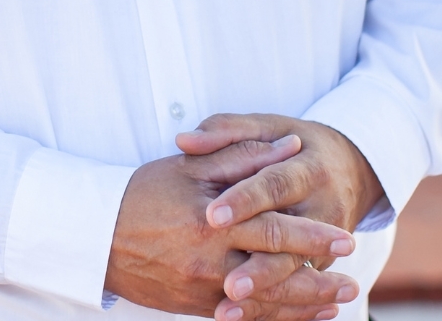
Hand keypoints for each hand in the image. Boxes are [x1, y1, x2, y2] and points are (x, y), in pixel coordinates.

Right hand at [105, 136, 358, 317]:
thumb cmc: (144, 192)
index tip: (344, 238)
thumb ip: (243, 156)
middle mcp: (210, 257)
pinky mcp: (194, 307)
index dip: (310, 235)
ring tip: (336, 304)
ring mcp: (202, 288)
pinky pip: (243, 320)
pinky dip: (275, 319)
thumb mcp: (190, 166)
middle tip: (352, 281)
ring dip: (303, 305)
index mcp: (212, 218)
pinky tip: (298, 318)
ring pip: (263, 303)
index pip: (272, 227)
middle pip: (274, 270)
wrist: (96, 233)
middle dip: (317, 278)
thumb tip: (289, 146)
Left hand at [177, 114, 385, 319]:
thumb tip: (183, 141)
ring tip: (227, 307)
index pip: (273, 185)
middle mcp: (323, 208)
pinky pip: (296, 288)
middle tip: (227, 284)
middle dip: (258, 265)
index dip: (244, 200)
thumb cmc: (292, 139)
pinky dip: (272, 306)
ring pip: (292, 271)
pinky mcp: (320, 263)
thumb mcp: (265, 125)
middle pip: (289, 239)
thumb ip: (226, 131)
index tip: (212, 216)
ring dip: (262, 293)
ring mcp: (326, 242)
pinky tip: (241, 316)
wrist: (348, 167)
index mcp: (308, 169)